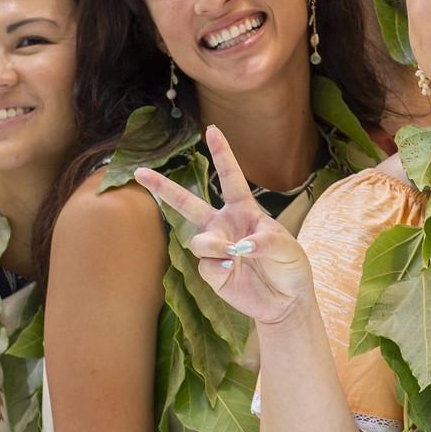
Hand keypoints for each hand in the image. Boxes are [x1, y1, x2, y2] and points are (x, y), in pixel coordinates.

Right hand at [132, 126, 313, 323]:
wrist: (286, 301)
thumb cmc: (291, 267)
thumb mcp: (289, 248)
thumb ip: (267, 240)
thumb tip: (240, 246)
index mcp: (245, 210)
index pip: (230, 177)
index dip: (222, 154)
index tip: (212, 130)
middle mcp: (224, 225)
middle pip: (188, 203)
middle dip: (163, 188)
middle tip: (140, 172)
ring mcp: (216, 249)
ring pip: (198, 240)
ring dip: (213, 245)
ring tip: (233, 256)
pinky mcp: (211, 273)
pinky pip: (205, 264)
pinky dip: (218, 267)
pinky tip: (232, 272)